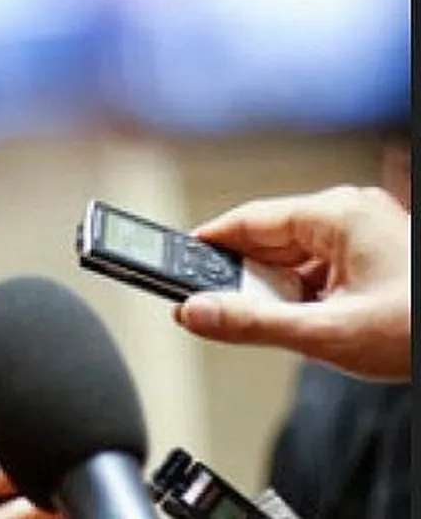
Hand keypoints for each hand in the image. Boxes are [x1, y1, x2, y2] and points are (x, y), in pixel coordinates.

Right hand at [173, 185, 410, 380]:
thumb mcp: (327, 334)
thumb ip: (251, 324)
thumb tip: (197, 313)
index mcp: (337, 213)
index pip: (247, 219)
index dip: (206, 246)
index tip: (174, 266)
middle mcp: (348, 214)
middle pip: (268, 240)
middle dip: (250, 280)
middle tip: (232, 313)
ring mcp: (363, 233)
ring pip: (293, 259)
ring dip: (282, 293)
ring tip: (301, 325)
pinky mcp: (373, 255)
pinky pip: (319, 269)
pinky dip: (307, 297)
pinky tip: (318, 322)